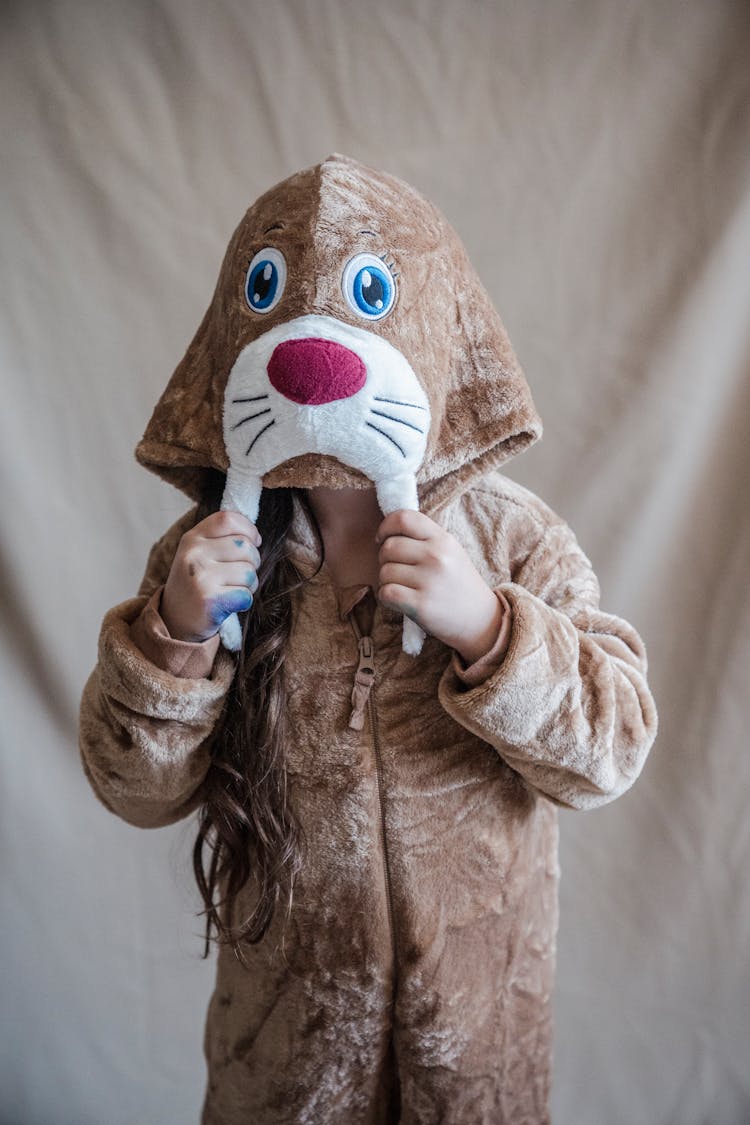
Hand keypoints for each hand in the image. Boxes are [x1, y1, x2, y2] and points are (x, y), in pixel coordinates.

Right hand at [160, 511, 261, 641]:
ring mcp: (200, 577)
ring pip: (249, 572)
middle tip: (238, 574)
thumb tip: (255, 535)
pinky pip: (246, 595)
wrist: (174, 622)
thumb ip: (220, 538)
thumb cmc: (196, 583)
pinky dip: (244, 601)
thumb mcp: (198, 553)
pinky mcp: (210, 600)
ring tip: (232, 589)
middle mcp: (193, 554)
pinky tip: (229, 603)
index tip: (254, 541)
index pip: (228, 519)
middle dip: (252, 562)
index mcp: (191, 538)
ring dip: (249, 584)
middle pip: (246, 546)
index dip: (248, 529)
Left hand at [375, 510, 504, 663]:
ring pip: (384, 572)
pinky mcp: (421, 605)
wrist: (481, 620)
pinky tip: (399, 600)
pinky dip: (387, 597)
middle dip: (385, 559)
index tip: (383, 539)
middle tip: (397, 570)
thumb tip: (388, 532)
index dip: (386, 527)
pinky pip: (386, 593)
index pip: (403, 518)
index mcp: (443, 539)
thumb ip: (424, 538)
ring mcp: (429, 581)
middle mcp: (436, 556)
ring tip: (403, 587)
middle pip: (389, 547)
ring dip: (387, 581)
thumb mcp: (451, 552)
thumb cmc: (459, 584)